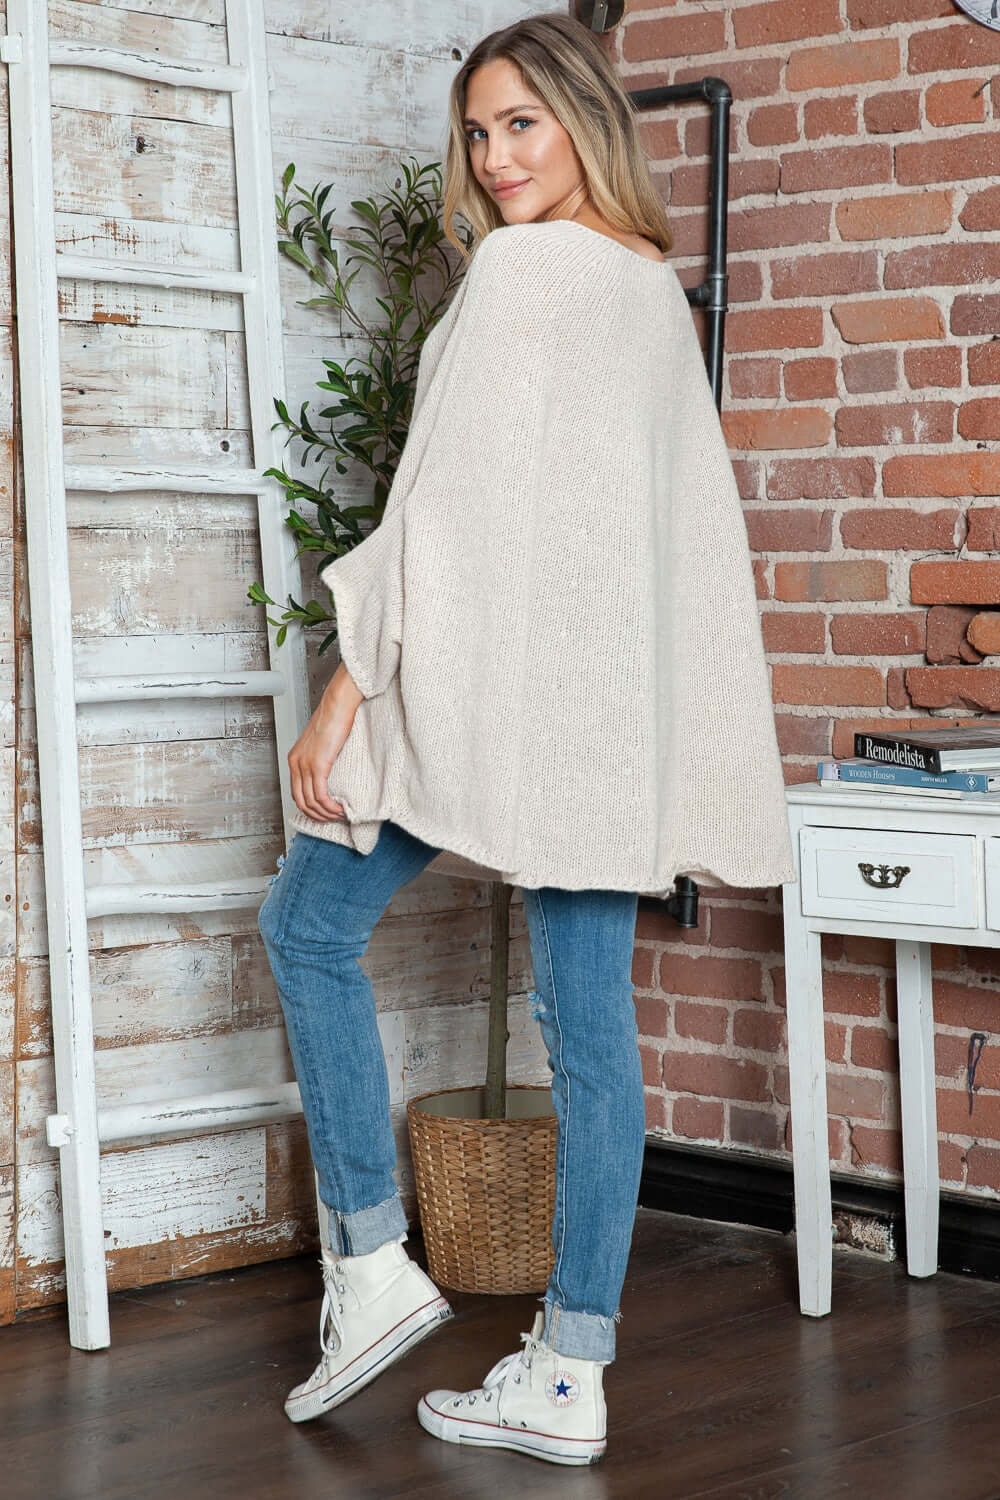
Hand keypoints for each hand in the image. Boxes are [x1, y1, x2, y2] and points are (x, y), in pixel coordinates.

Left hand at [288, 661, 364, 820]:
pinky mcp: (318, 764)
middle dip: (317, 815)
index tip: (324, 812)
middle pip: (301, 801)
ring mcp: (305, 765)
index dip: (309, 808)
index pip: (296, 793)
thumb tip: (328, 773)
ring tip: (339, 815)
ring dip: (326, 813)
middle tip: (333, 818)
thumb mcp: (320, 743)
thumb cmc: (333, 719)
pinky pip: (321, 795)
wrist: (337, 705)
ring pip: (311, 801)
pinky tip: (339, 808)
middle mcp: (296, 763)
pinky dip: (330, 806)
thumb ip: (319, 758)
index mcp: (294, 759)